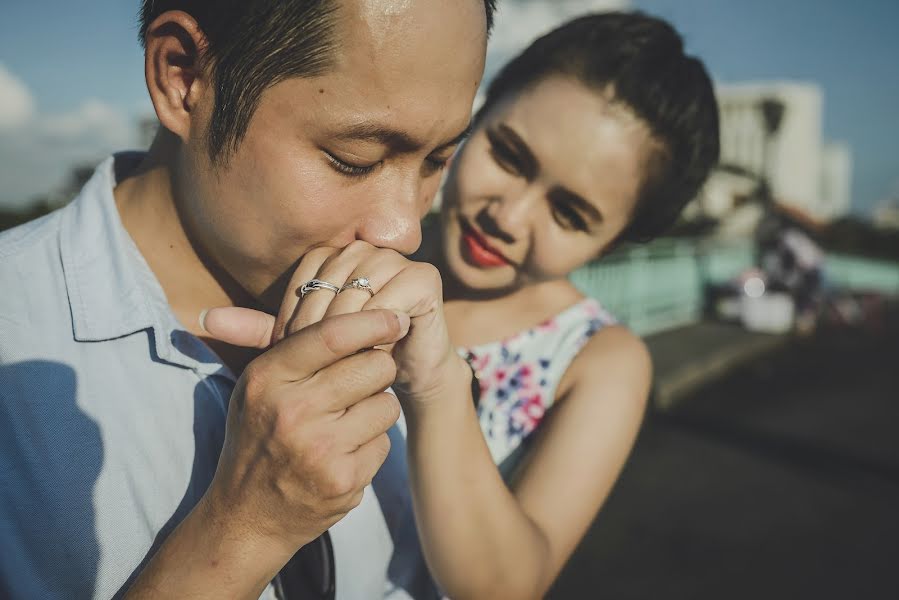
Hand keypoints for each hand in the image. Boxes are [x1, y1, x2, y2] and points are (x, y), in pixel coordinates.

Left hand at [202, 240, 468, 405]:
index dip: (298, 320)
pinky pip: (391, 301)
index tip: (300, 355)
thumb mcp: (301, 347)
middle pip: (330, 285)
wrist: (407, 373)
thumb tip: (203, 318)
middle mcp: (365, 247)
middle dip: (322, 330)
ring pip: (358, 294)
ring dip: (350, 334)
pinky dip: (380, 331)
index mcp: (334, 254)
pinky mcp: (424, 277)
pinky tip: (378, 353)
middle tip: (323, 365)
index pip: (304, 279)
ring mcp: (396, 258)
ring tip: (348, 363)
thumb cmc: (353, 356)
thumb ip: (260, 330)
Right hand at [203, 309, 408, 558]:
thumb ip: (290, 345)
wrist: (247, 517)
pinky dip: (371, 446)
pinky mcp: (343, 480)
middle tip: (363, 381)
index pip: (333, 335)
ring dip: (376, 410)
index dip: (373, 322)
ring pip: (386, 405)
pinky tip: (344, 454)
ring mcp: (319, 449)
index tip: (395, 318)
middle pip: (373, 367)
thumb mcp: (256, 387)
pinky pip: (384, 444)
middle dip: (378, 369)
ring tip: (347, 421)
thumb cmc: (258, 436)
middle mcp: (292, 411)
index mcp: (268, 379)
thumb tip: (332, 293)